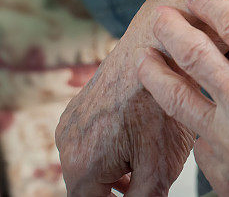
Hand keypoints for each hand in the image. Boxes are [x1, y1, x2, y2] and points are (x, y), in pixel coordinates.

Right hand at [56, 45, 194, 195]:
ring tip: (144, 162)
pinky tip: (137, 138)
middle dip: (116, 193)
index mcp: (82, 166)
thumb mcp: (161, 166)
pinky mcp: (78, 107)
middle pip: (87, 189)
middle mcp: (67, 145)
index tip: (138, 192)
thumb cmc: (161, 104)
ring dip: (112, 172)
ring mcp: (69, 123)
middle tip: (144, 181)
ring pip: (88, 165)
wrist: (157, 46)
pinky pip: (88, 140)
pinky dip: (109, 148)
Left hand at [137, 0, 228, 195]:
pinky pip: (197, 141)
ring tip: (146, 58)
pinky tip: (188, 109)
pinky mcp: (226, 177)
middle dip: (172, 30)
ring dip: (158, 74)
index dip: (211, 3)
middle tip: (161, 17)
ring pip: (178, 101)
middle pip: (195, 56)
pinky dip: (190, 121)